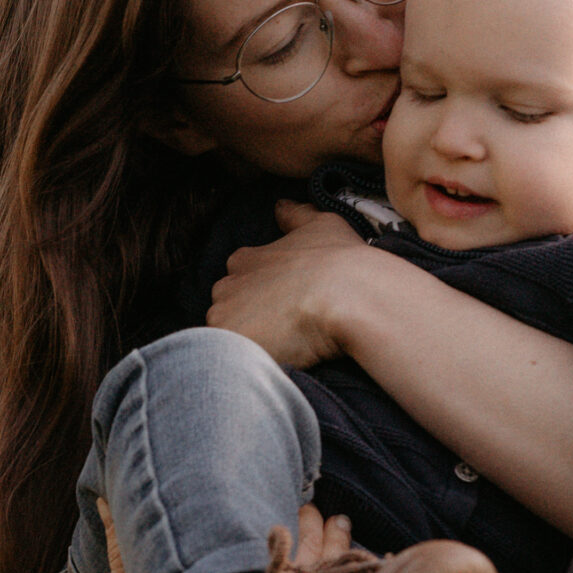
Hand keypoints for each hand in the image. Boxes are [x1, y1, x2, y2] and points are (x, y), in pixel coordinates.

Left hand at [206, 202, 382, 368]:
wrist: (348, 296)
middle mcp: (226, 287)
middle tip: (282, 331)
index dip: (260, 294)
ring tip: (280, 351)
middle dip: (247, 319)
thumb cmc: (340, 260)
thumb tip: (280, 206)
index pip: (238, 279)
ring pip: (226, 337)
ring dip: (245, 343)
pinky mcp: (229, 347)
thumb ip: (295, 215)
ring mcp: (225, 318)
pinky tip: (273, 363)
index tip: (282, 305)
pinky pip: (229, 363)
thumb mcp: (321, 224)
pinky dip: (245, 366)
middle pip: (227, 308)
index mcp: (245, 260)